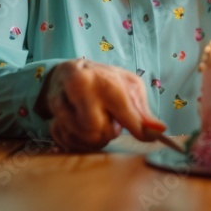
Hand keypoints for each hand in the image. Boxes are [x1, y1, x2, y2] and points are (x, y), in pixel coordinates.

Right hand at [39, 59, 166, 151]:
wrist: (70, 71)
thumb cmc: (104, 80)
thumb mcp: (128, 87)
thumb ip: (142, 112)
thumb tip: (160, 131)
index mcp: (108, 81)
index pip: (126, 115)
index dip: (137, 131)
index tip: (146, 138)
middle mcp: (83, 87)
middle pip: (100, 133)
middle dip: (106, 133)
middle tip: (107, 121)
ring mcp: (63, 98)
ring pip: (83, 139)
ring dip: (90, 138)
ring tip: (93, 122)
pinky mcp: (50, 110)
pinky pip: (65, 139)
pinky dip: (74, 139)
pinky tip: (78, 127)